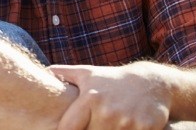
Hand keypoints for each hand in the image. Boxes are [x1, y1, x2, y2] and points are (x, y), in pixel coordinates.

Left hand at [50, 63, 172, 129]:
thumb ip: (64, 73)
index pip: (69, 127)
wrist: (150, 82)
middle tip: (91, 124)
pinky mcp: (146, 127)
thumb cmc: (111, 80)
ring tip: (106, 125)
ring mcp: (128, 121)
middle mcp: (107, 111)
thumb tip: (45, 71)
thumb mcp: (87, 73)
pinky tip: (122, 128)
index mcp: (90, 98)